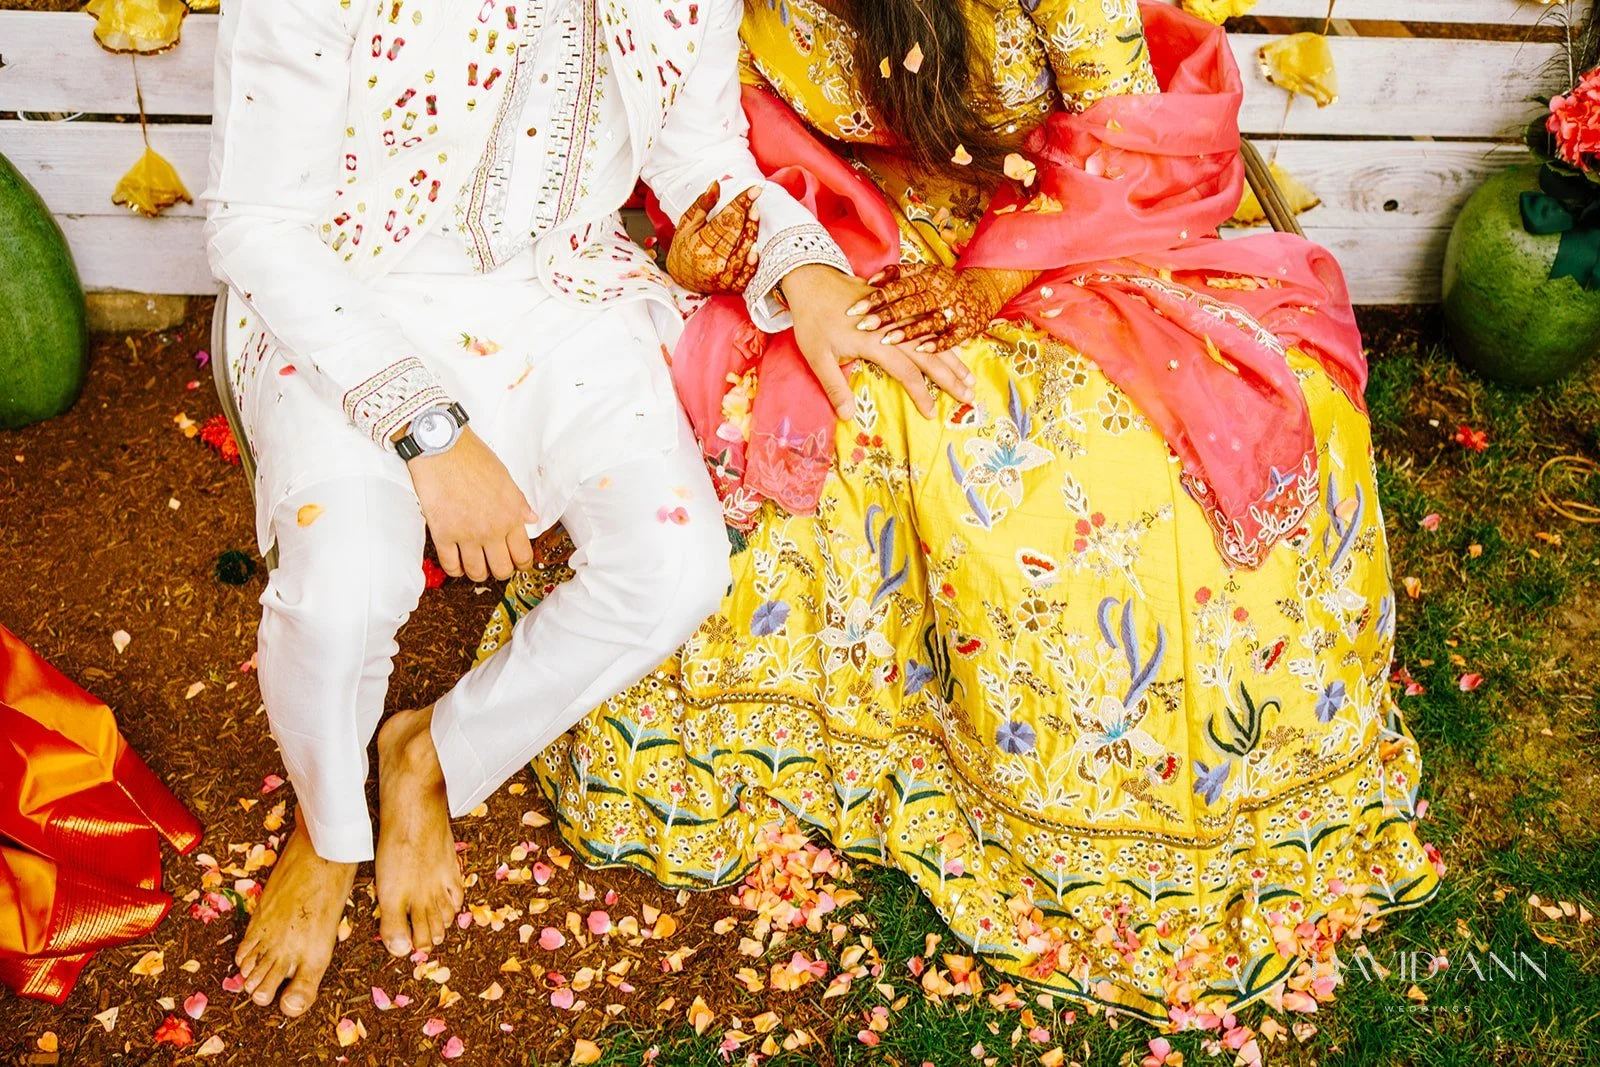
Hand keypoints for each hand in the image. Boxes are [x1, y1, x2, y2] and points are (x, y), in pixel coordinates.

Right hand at [406, 428, 535, 582]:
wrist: (442, 448)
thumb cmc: (474, 458)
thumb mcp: (505, 478)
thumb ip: (518, 502)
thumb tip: (531, 518)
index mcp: (510, 516)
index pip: (522, 554)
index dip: (522, 564)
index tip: (518, 564)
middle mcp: (491, 530)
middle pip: (501, 569)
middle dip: (501, 571)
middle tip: (495, 564)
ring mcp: (466, 534)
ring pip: (476, 572)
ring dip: (477, 573)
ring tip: (475, 566)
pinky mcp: (442, 534)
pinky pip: (450, 564)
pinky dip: (455, 569)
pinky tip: (456, 564)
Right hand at [664, 180, 761, 294]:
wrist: (680, 279)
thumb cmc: (684, 248)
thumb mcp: (687, 223)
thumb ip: (702, 205)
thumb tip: (716, 184)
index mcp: (699, 243)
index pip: (724, 219)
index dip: (740, 203)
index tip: (754, 190)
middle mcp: (711, 261)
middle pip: (734, 235)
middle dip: (746, 217)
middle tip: (755, 202)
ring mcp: (722, 276)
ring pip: (741, 253)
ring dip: (751, 235)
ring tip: (756, 217)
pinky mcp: (731, 287)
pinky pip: (745, 276)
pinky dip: (751, 264)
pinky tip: (755, 250)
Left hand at [780, 264, 974, 420]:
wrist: (812, 279)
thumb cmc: (812, 320)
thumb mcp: (817, 356)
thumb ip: (834, 387)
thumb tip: (847, 417)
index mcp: (875, 342)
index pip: (906, 372)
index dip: (921, 394)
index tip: (932, 413)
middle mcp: (892, 327)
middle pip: (929, 356)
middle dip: (950, 378)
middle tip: (969, 396)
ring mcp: (898, 314)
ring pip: (933, 339)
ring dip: (953, 359)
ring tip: (970, 377)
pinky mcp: (897, 305)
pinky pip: (927, 323)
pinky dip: (943, 338)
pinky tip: (956, 348)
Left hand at [848, 264, 1023, 353]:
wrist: (986, 288)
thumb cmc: (945, 283)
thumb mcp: (925, 271)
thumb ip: (898, 273)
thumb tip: (870, 281)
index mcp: (927, 277)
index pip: (898, 286)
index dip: (877, 297)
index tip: (855, 309)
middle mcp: (940, 291)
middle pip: (910, 304)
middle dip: (886, 316)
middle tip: (863, 326)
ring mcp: (954, 309)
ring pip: (928, 321)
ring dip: (908, 332)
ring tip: (886, 341)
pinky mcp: (967, 326)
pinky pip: (951, 337)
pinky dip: (937, 344)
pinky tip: (921, 351)